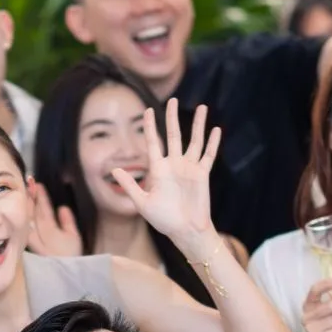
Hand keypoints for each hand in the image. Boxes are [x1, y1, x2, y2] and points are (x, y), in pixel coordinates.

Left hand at [25, 180, 82, 256]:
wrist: (64, 275)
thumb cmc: (72, 256)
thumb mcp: (75, 238)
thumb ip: (68, 222)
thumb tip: (61, 207)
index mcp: (52, 234)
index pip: (44, 212)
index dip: (41, 198)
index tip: (38, 185)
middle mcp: (40, 238)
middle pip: (33, 215)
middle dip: (30, 199)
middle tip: (28, 183)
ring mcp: (32, 243)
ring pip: (26, 221)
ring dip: (25, 206)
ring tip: (25, 193)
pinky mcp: (28, 246)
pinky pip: (23, 229)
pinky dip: (23, 217)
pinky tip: (22, 209)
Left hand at [113, 98, 221, 252]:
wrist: (185, 232)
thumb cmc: (163, 220)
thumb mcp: (142, 203)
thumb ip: (130, 185)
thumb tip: (115, 170)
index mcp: (158, 170)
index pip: (152, 143)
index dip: (149, 126)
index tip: (147, 110)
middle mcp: (174, 165)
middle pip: (173, 135)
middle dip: (172, 118)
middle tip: (173, 100)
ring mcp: (189, 169)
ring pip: (194, 141)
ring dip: (198, 125)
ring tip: (203, 107)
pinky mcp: (202, 175)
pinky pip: (208, 155)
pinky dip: (212, 143)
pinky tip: (216, 129)